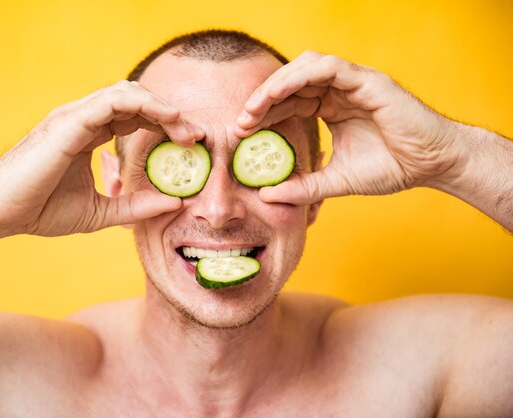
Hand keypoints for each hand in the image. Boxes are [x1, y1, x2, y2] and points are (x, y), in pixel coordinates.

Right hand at [0, 81, 202, 236]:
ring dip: (162, 107)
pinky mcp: (69, 121)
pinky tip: (167, 116)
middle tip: (197, 136)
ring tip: (186, 127)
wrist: (0, 213)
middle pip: (136, 102)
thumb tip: (176, 202)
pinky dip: (143, 104)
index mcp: (89, 135)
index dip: (164, 126)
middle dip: (170, 115)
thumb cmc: (40, 210)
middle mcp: (84, 120)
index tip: (190, 144)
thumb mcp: (101, 212)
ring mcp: (75, 117)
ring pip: (127, 93)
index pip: (134, 118)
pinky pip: (112, 100)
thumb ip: (135, 206)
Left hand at [235, 51, 462, 204]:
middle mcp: (338, 91)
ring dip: (275, 85)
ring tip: (253, 108)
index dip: (264, 114)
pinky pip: (328, 68)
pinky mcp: (367, 80)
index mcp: (331, 108)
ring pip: (305, 68)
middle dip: (262, 101)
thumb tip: (265, 195)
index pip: (289, 103)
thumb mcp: (336, 181)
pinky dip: (300, 76)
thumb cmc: (391, 169)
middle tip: (240, 122)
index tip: (241, 132)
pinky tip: (278, 94)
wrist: (432, 166)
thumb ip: (303, 187)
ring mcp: (353, 82)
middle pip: (291, 84)